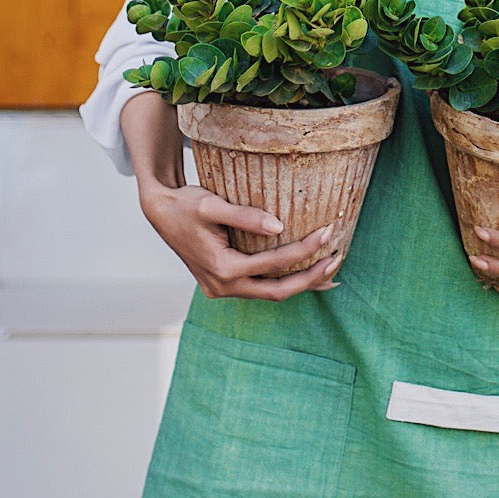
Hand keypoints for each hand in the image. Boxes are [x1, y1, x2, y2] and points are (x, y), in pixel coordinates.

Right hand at [140, 180, 341, 301]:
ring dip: (299, 283)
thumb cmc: (185, 204)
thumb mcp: (212, 204)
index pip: (273, 263)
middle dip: (310, 278)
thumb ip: (245, 216)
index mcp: (222, 268)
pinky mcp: (223, 284)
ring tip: (330, 272)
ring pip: (269, 293)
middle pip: (276, 291)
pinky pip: (259, 288)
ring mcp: (221, 289)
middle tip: (337, 260)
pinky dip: (282, 281)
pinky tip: (303, 275)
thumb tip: (279, 226)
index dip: (304, 250)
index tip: (327, 232)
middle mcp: (222, 286)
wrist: (161, 212)